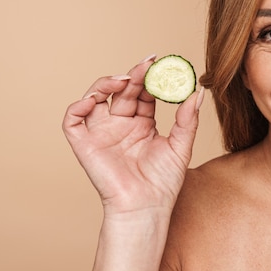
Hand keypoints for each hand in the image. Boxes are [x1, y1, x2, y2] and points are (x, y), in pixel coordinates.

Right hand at [62, 56, 202, 216]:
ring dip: (106, 83)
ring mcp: (102, 133)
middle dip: (133, 75)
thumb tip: (198, 90)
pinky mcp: (85, 144)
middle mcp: (121, 125)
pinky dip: (78, 105)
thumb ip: (188, 118)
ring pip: (95, 98)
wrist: (147, 207)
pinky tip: (96, 98)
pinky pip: (72, 120)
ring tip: (125, 78)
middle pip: (122, 91)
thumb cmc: (164, 182)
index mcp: (143, 124)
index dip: (150, 78)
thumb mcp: (181, 145)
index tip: (161, 63)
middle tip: (147, 64)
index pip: (143, 93)